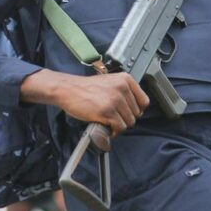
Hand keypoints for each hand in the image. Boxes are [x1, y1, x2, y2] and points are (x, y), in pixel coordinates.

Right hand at [23, 71, 148, 136]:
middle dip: (125, 118)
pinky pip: (119, 127)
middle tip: (114, 119)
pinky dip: (114, 131)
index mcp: (125, 79)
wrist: (67, 89)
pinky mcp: (108, 112)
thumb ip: (123, 91)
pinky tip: (107, 127)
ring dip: (119, 126)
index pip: (144, 101)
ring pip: (129, 122)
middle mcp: (122, 88)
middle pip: (136, 113)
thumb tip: (134, 108)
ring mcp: (115, 100)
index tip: (128, 113)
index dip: (136, 110)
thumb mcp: (109, 82)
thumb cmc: (84, 87)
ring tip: (109, 123)